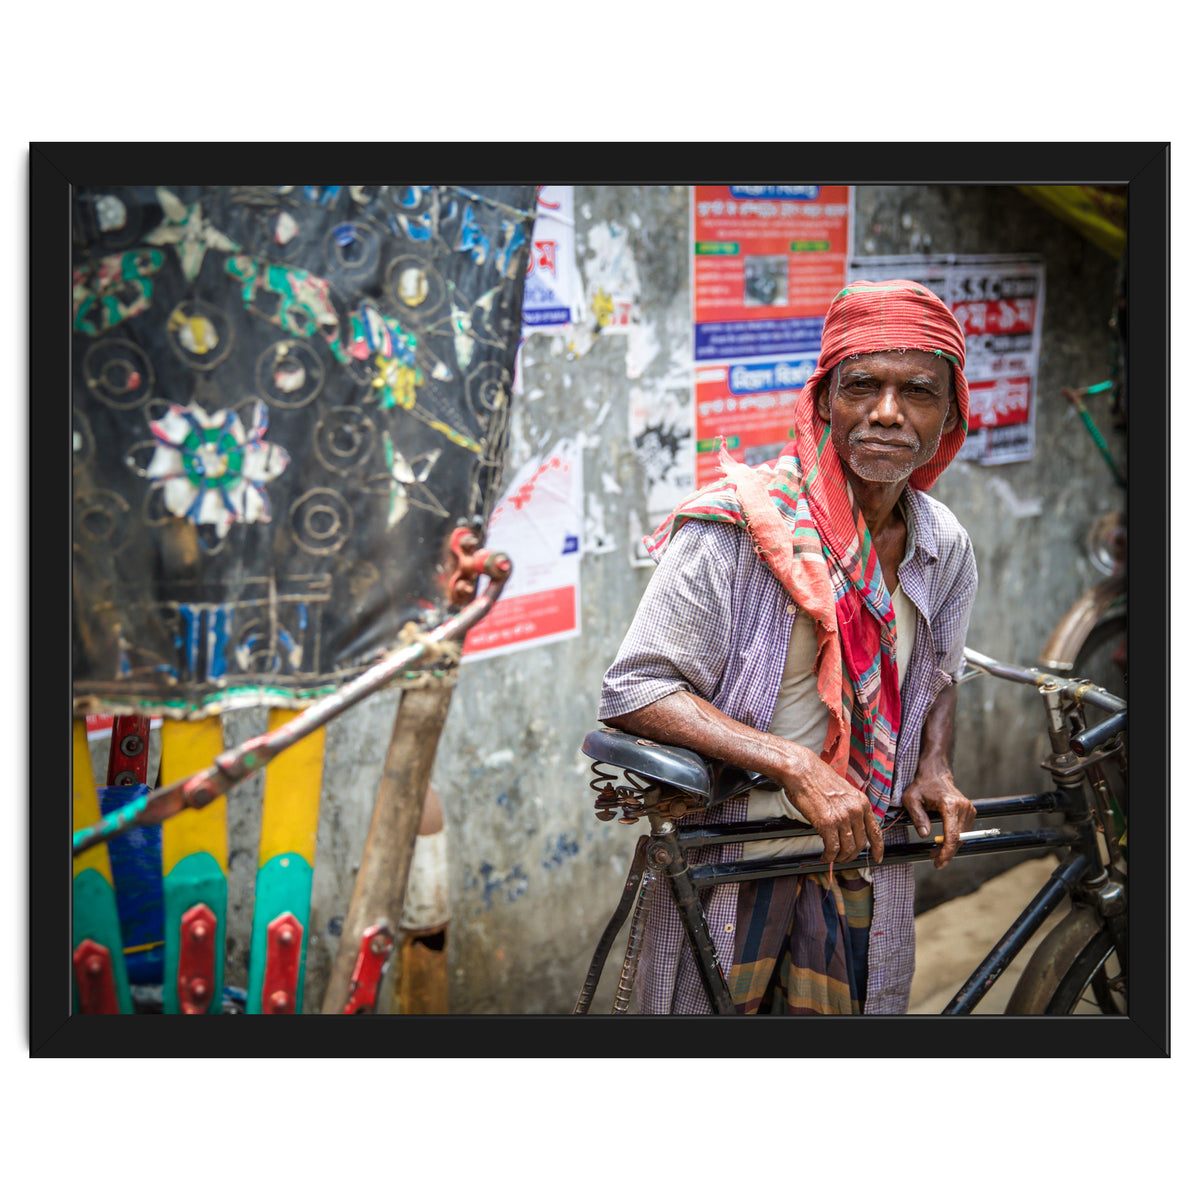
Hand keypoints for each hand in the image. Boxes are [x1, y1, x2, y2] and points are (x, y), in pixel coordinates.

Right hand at [781, 748, 883, 864]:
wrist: (802, 771)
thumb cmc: (817, 779)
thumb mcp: (843, 792)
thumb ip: (850, 808)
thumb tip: (850, 827)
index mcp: (861, 802)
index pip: (875, 831)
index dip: (878, 848)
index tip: (877, 858)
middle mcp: (855, 811)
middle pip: (861, 844)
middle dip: (852, 855)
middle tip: (843, 858)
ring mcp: (842, 818)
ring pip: (848, 849)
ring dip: (840, 857)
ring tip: (832, 858)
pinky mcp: (827, 824)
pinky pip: (832, 848)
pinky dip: (829, 856)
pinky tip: (825, 856)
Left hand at [902, 769, 974, 868]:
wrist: (935, 774)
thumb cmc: (921, 786)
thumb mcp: (911, 799)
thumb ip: (917, 817)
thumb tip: (925, 835)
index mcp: (950, 805)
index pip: (952, 835)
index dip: (946, 852)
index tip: (939, 862)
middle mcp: (963, 807)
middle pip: (959, 839)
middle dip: (946, 852)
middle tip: (933, 859)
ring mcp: (969, 810)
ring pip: (962, 837)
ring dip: (950, 847)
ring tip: (935, 852)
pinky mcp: (970, 812)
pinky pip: (963, 832)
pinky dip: (953, 840)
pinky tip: (941, 842)